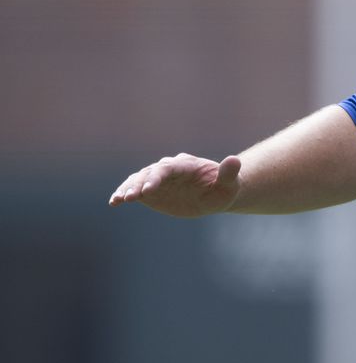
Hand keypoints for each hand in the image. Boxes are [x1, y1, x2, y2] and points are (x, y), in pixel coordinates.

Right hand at [109, 153, 241, 217]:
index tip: (149, 191)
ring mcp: (158, 179)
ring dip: (128, 189)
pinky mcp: (151, 190)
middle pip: (150, 173)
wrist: (216, 194)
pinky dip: (124, 193)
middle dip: (139, 184)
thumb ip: (229, 173)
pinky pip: (134, 189)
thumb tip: (234, 160)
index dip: (157, 178)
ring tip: (118, 200)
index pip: (168, 169)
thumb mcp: (230, 184)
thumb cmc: (225, 189)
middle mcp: (169, 169)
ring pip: (139, 180)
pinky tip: (114, 202)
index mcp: (186, 165)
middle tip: (130, 197)